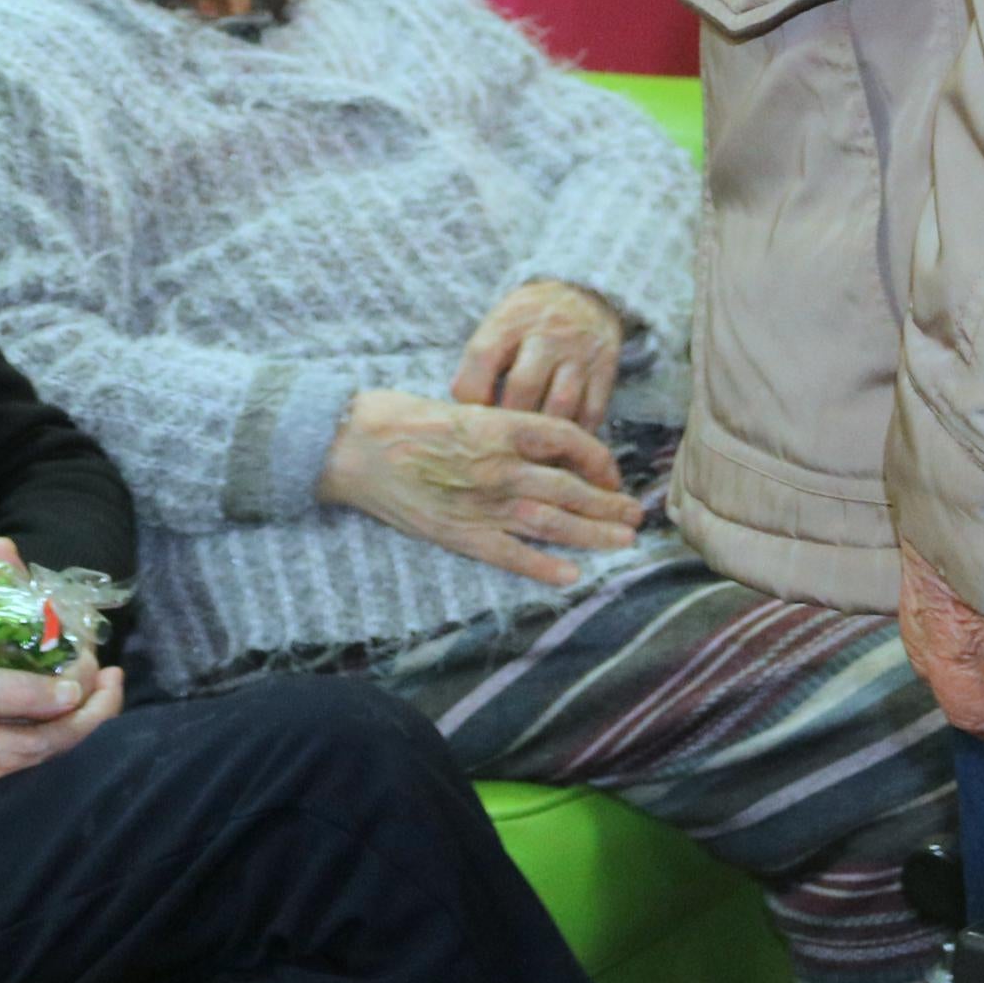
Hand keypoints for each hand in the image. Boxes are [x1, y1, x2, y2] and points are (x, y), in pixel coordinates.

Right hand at [0, 657, 124, 825]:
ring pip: (45, 739)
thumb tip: (71, 691)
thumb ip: (13, 691)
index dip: (91, 684)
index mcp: (11, 747)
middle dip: (95, 701)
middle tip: (109, 669)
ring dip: (68, 708)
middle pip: (68, 735)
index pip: (74, 720)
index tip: (91, 646)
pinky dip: (38, 716)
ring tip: (78, 679)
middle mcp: (7, 763)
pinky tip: (30, 700)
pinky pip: (19, 740)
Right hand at [317, 388, 640, 586]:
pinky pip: (509, 555)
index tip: (610, 471)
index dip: (599, 458)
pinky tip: (570, 575)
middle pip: (570, 487)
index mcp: (498, 426)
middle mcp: (498, 466)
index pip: (569, 440)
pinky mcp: (457, 533)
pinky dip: (542, 566)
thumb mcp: (458, 406)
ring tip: (622, 542)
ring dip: (592, 534)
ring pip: (551, 522)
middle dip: (608, 503)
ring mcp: (480, 503)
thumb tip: (539, 443)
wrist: (348, 445)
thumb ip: (499, 427)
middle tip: (635, 516)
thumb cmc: (396, 417)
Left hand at [450, 279, 625, 431]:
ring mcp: (578, 354)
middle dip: (509, 418)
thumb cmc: (528, 323)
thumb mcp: (499, 324)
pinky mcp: (604, 372)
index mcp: (511, 321)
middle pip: (523, 386)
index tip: (473, 415)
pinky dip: (574, 433)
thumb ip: (479, 362)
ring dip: (542, 430)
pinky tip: (560, 440)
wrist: (583, 297)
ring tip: (531, 445)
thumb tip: (466, 412)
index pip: (482, 356)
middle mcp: (547, 335)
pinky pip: (592, 413)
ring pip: (560, 404)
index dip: (471, 393)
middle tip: (502, 437)